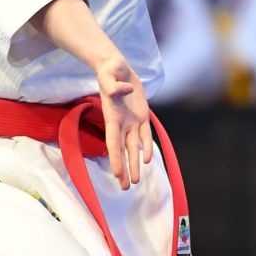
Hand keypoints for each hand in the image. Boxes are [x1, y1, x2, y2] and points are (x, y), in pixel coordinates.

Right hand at [95, 54, 150, 189]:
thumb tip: (126, 91)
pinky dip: (146, 147)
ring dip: (134, 164)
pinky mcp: (142, 116)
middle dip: (124, 168)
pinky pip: (145, 135)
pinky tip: (146, 161)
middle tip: (124, 188)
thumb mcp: (109, 74)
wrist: (117, 67)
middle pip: (123, 151)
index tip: (117, 174)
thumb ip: (114, 85)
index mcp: (112, 117)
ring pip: (134, 147)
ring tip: (135, 182)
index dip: (115, 158)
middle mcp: (121, 123)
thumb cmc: (110, 70)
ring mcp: (132, 121)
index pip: (113, 142)